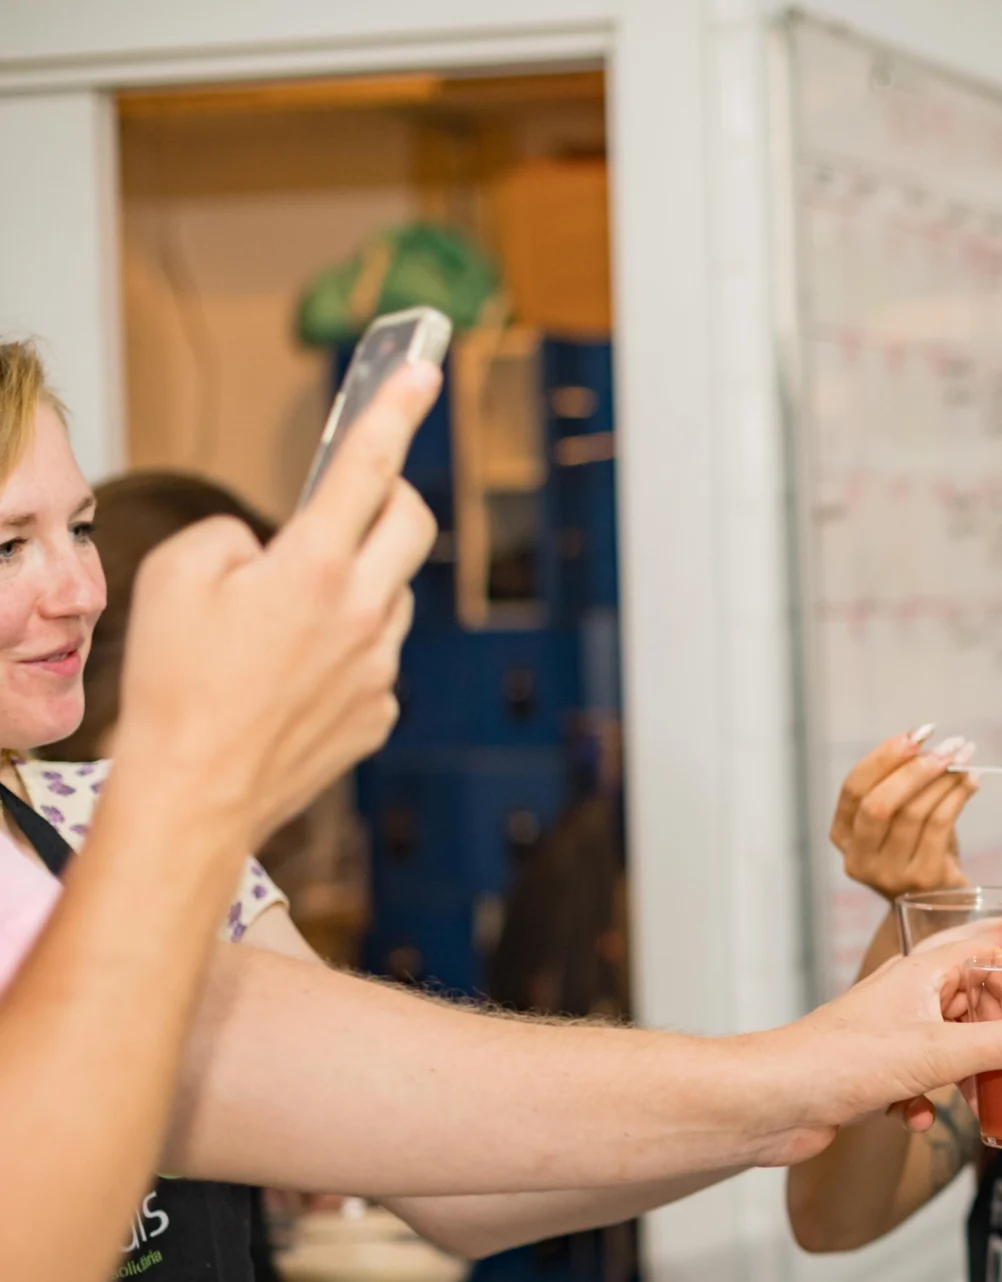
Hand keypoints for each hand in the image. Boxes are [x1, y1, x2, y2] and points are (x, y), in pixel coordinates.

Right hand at [115, 360, 440, 844]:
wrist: (194, 792)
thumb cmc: (174, 684)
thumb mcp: (174, 577)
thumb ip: (232, 537)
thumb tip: (271, 546)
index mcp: (313, 568)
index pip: (367, 465)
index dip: (397, 408)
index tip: (424, 367)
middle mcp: (363, 613)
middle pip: (411, 524)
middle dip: (390, 498)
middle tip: (355, 502)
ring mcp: (380, 667)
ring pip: (392, 596)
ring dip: (357, 587)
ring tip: (286, 624)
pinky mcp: (381, 712)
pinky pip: (375, 660)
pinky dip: (345, 653)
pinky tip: (291, 681)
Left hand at [750, 914, 1001, 1146]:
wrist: (771, 1103)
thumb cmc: (840, 1062)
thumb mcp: (938, 1053)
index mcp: (922, 973)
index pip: (983, 943)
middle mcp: (907, 998)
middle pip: (974, 997)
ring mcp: (891, 1035)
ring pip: (952, 1042)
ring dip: (973, 1068)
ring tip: (989, 1093)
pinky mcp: (875, 1073)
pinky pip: (923, 1079)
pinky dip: (930, 1099)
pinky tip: (922, 1119)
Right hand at [829, 728, 977, 899]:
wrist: (941, 907)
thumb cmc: (920, 850)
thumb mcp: (900, 817)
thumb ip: (903, 784)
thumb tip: (930, 741)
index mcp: (843, 836)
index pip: (854, 788)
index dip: (884, 757)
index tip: (917, 734)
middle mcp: (858, 859)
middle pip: (878, 804)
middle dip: (914, 769)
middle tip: (947, 745)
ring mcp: (888, 875)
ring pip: (913, 813)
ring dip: (944, 779)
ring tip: (965, 757)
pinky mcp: (921, 880)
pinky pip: (939, 826)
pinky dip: (958, 796)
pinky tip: (972, 780)